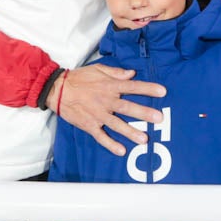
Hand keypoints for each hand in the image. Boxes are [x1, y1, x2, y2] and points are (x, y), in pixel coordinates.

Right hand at [47, 64, 167, 156]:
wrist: (57, 90)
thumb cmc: (79, 78)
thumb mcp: (98, 69)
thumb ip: (116, 72)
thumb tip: (132, 73)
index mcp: (109, 86)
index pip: (132, 86)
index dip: (148, 88)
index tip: (162, 91)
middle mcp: (106, 101)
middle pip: (128, 107)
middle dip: (144, 113)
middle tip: (159, 118)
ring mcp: (98, 114)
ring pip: (117, 124)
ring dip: (131, 132)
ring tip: (144, 139)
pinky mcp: (89, 125)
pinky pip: (101, 136)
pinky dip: (110, 144)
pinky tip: (121, 151)